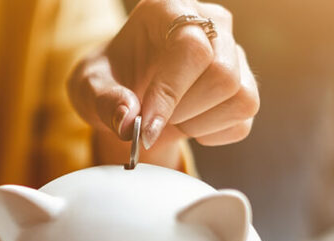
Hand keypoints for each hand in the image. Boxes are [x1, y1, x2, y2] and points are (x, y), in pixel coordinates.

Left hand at [68, 0, 258, 156]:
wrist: (126, 95)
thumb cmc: (108, 81)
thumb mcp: (88, 88)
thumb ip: (103, 101)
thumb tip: (128, 121)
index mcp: (168, 8)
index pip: (190, 47)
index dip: (171, 91)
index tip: (146, 125)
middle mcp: (210, 22)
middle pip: (223, 74)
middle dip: (183, 109)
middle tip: (151, 117)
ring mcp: (233, 52)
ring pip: (241, 97)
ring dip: (197, 122)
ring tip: (169, 117)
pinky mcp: (245, 84)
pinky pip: (243, 120)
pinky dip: (211, 134)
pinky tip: (187, 123)